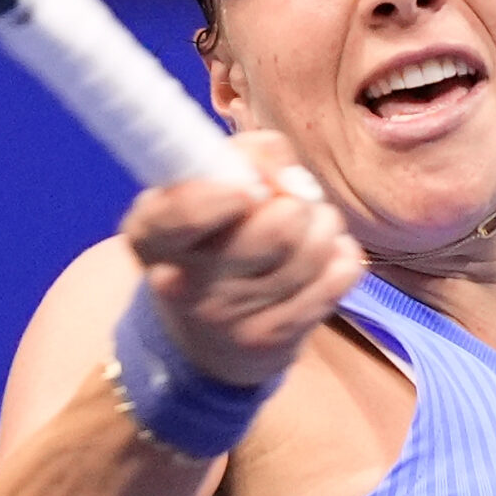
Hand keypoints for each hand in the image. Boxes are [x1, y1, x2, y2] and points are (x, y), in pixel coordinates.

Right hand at [119, 131, 362, 387]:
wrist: (207, 335)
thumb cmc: (205, 238)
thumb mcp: (195, 190)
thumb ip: (238, 157)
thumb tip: (284, 164)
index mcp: (154, 236)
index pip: (187, 215)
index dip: (227, 194)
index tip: (250, 189)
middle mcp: (188, 285)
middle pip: (278, 227)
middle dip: (295, 199)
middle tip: (286, 200)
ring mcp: (236, 319)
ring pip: (317, 246)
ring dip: (321, 223)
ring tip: (303, 227)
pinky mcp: (280, 338)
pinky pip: (341, 272)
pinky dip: (339, 253)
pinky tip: (317, 259)